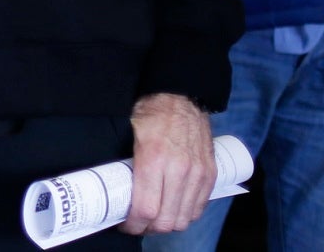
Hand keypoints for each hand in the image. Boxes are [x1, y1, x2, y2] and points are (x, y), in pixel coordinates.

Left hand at [123, 92, 214, 235]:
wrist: (182, 95)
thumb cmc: (152, 112)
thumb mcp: (129, 133)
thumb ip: (126, 162)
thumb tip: (113, 188)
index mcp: (153, 159)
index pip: (146, 209)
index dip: (134, 224)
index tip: (125, 225)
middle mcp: (179, 170)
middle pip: (166, 220)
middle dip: (149, 228)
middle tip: (138, 224)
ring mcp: (198, 173)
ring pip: (184, 218)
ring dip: (168, 224)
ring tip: (155, 219)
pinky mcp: (210, 174)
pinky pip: (199, 207)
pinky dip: (186, 215)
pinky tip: (174, 210)